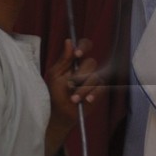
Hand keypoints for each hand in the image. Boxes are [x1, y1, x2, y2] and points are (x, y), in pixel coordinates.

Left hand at [45, 39, 101, 155]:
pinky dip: (93, 94)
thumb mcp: (55, 75)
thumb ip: (63, 59)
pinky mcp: (98, 91)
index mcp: (75, 62)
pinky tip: (87, 100)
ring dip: (83, 89)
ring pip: (95, 77)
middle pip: (91, 63)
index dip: (83, 47)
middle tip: (70, 85)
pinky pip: (101, 88)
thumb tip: (69, 41)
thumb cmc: (54, 93)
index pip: (84, 47)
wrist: (60, 114)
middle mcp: (85, 68)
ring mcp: (93, 80)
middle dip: (80, 75)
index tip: (77, 54)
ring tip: (73, 99)